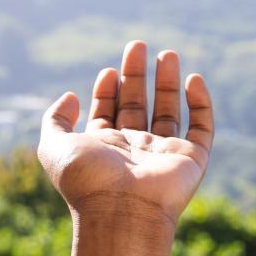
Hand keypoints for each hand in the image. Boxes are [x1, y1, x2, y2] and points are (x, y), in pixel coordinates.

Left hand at [38, 39, 212, 255]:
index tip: (108, 70)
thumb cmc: (86, 179)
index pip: (108, 111)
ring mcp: (162, 153)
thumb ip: (55, 118)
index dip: (108, 89)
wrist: (121, 210)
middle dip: (136, 75)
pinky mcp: (191, 158)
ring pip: (169, 111)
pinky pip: (202, 128)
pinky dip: (201, 104)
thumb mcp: (54, 145)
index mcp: (103, 146)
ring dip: (167, 82)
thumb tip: (70, 95)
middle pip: (137, 104)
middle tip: (137, 45)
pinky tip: (193, 80)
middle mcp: (133, 148)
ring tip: (166, 53)